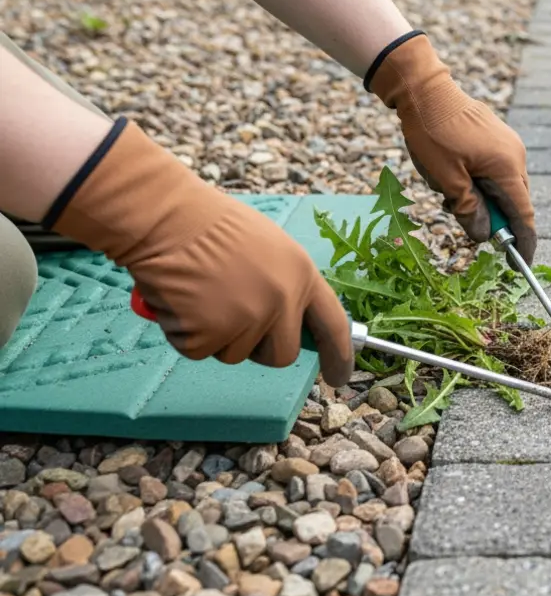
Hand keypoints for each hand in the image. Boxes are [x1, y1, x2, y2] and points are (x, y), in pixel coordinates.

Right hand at [48, 118, 354, 385]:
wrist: (167, 218)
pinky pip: (198, 351)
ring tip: (201, 294)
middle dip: (258, 347)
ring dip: (216, 335)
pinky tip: (181, 300)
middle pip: (281, 355)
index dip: (339, 356)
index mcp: (302, 276)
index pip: (334, 326)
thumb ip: (287, 285)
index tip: (338, 377)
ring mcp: (246, 320)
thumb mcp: (272, 248)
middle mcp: (282, 302)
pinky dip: (185, 333)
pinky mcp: (208, 335)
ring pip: (235, 354)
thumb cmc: (213, 226)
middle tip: (231, 318)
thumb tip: (290, 320)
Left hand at [366, 31, 536, 264]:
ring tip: (450, 192)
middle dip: (495, 218)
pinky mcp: (497, 137)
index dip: (524, 242)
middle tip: (469, 225)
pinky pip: (496, 169)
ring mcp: (508, 144)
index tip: (521, 265)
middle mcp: (515, 156)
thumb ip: (469, 210)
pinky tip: (455, 177)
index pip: (523, 215)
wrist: (424, 88)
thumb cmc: (433, 133)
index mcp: (507, 168)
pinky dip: (480, 182)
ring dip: (483, 199)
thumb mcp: (446, 180)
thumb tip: (486, 235)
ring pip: (503, 186)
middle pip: (515, 201)